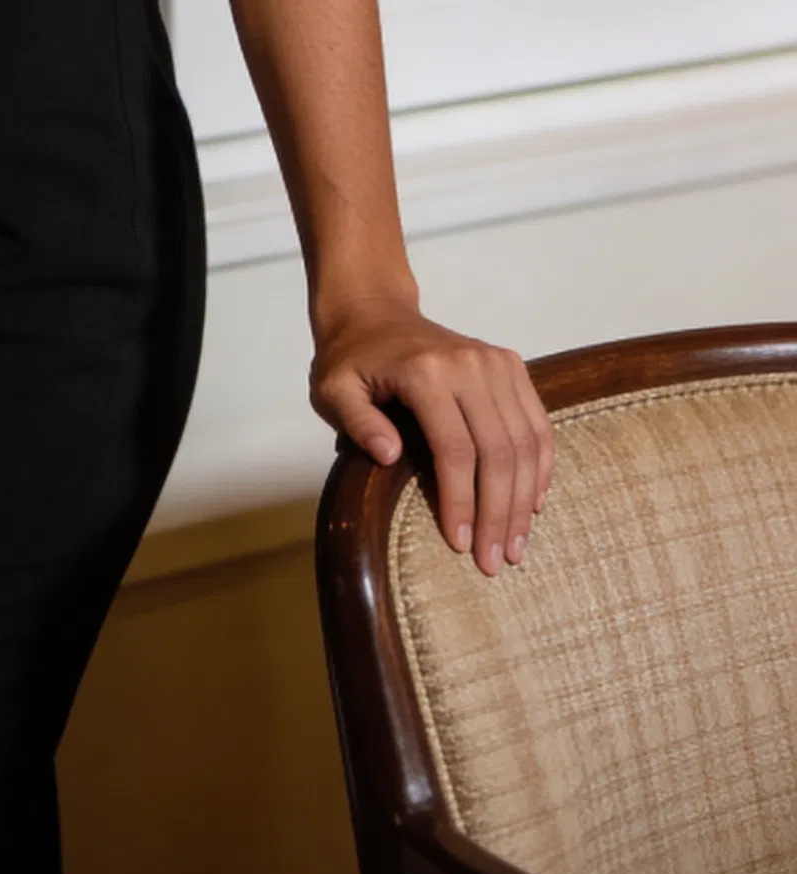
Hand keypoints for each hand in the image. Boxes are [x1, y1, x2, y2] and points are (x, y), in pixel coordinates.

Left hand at [311, 300, 554, 576]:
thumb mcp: (333, 389)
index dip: (461, 502)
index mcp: (425, 372)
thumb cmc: (350, 358)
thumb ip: (357, 422)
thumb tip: (391, 457)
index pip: (454, 449)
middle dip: (498, 513)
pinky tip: (533, 503)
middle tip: (494, 563)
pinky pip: (537, 422)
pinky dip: (539, 466)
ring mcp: (495, 362)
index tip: (460, 545)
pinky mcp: (510, 364)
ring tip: (515, 546)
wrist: (375, 310)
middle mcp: (469, 364)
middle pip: (497, 450)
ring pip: (524, 441)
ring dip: (523, 499)